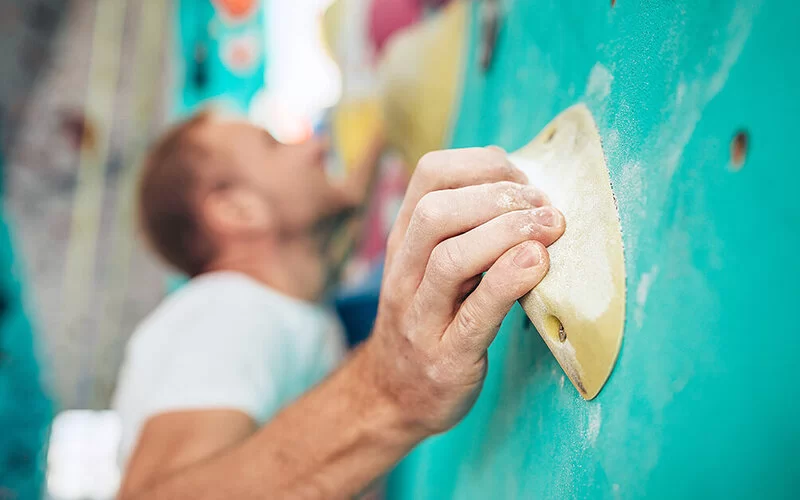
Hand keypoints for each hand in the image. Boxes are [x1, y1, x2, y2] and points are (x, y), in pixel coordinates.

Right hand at [363, 147, 565, 435]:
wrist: (393, 395)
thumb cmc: (429, 321)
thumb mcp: (432, 267)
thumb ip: (466, 229)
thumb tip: (532, 192)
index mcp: (404, 240)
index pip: (430, 173)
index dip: (484, 164)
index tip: (524, 180)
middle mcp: (404, 273)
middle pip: (436, 211)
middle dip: (499, 196)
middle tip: (544, 207)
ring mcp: (420, 317)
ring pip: (450, 258)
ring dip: (507, 232)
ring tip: (550, 229)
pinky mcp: (446, 357)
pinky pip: (474, 314)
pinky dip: (509, 282)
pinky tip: (537, 264)